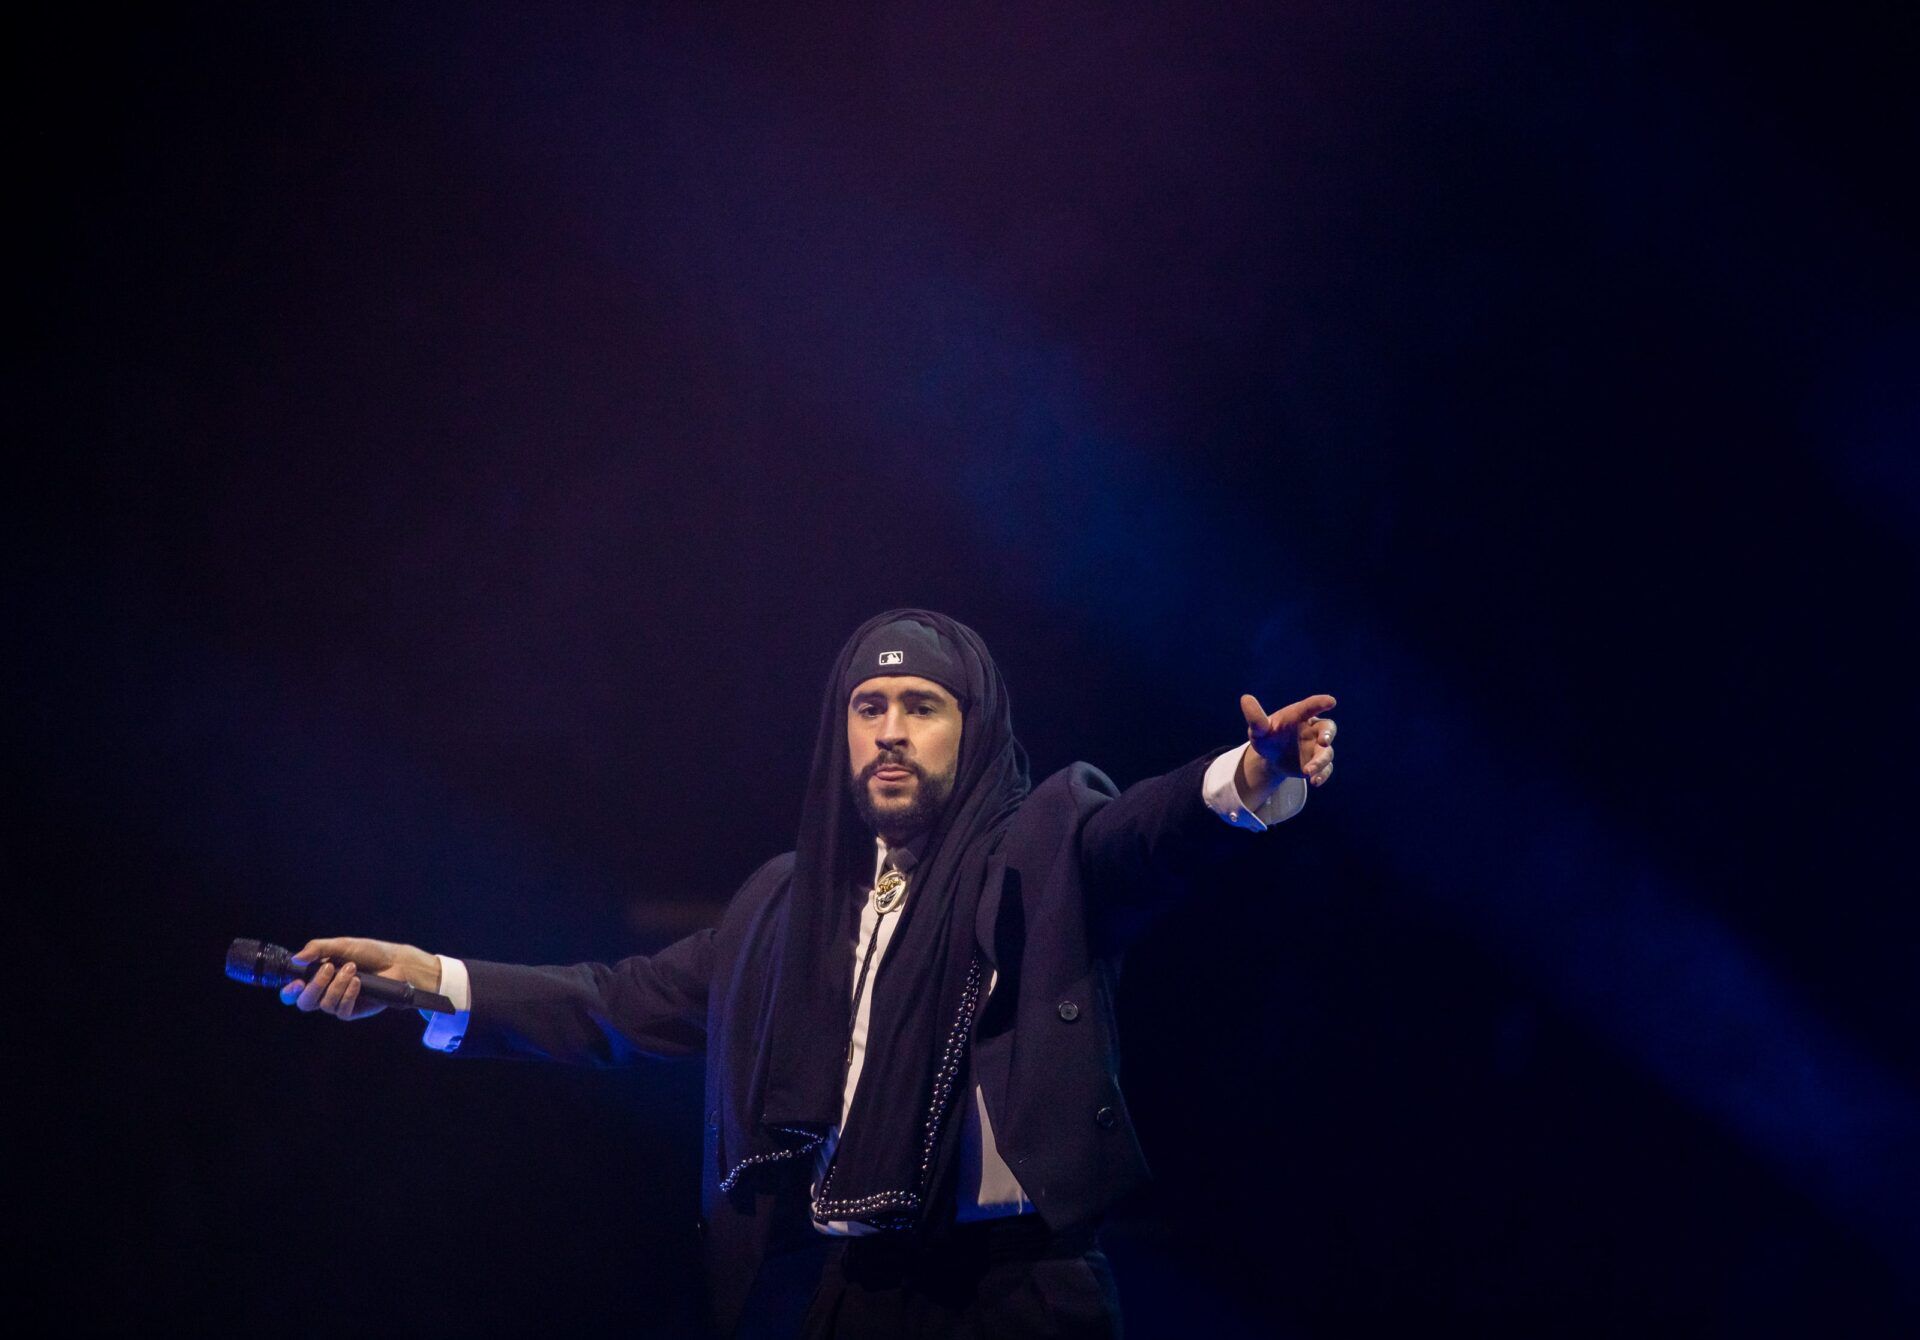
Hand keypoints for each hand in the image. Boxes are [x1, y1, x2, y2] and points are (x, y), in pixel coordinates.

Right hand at [279, 936, 440, 1020]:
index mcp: (317, 976)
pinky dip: (349, 994)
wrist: (396, 962)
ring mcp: (338, 1002)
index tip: (296, 982)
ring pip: (324, 1005)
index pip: (294, 991)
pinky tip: (359, 982)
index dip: (289, 991)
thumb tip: (296, 958)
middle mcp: (325, 992)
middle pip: (304, 1002)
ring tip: (353, 968)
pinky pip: (341, 1010)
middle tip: (329, 968)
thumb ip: (318, 948)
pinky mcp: (352, 1011)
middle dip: (315, 985)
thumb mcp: (343, 945)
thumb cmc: (369, 952)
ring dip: (337, 984)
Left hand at [1236, 692, 1337, 804]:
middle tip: (1323, 742)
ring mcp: (1317, 747)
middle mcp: (1312, 729)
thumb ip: (1255, 717)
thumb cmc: (1266, 736)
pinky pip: (1326, 768)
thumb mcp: (1258, 729)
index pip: (1310, 707)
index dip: (1321, 703)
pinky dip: (1322, 774)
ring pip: (1326, 752)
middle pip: (1328, 728)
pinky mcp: (1317, 763)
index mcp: (1298, 716)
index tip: (1331, 701)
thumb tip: (1245, 698)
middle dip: (1328, 734)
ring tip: (1307, 771)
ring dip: (1320, 761)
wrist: (1270, 758)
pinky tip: (1315, 781)